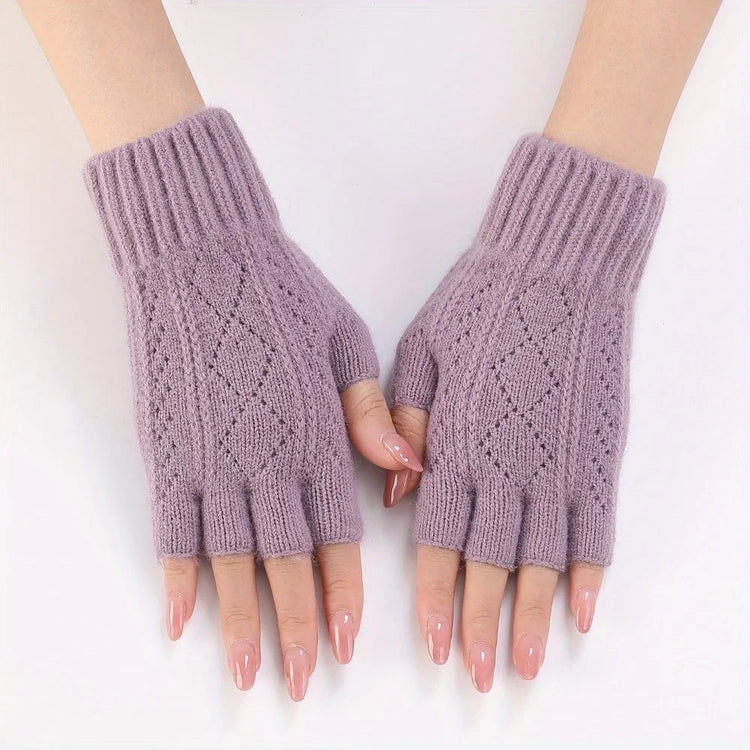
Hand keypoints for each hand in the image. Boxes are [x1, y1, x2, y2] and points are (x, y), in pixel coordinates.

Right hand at [84, 108, 421, 698]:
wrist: (204, 254)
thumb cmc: (281, 291)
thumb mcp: (344, 339)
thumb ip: (369, 412)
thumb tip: (407, 469)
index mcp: (315, 433)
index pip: (336, 531)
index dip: (344, 588)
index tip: (352, 638)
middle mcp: (265, 458)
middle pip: (286, 561)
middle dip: (300, 624)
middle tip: (305, 679)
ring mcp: (211, 458)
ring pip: (229, 558)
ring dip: (240, 620)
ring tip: (248, 670)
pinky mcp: (168, 449)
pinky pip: (170, 527)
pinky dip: (174, 577)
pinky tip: (179, 620)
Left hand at [385, 134, 663, 690]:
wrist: (557, 268)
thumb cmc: (481, 305)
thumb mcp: (421, 353)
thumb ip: (402, 424)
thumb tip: (396, 494)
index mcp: (455, 443)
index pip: (437, 540)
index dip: (433, 596)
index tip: (429, 644)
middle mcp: (505, 466)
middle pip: (487, 565)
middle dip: (478, 625)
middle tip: (475, 677)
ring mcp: (556, 463)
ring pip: (542, 560)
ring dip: (533, 618)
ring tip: (525, 666)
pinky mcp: (598, 453)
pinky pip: (597, 528)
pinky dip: (592, 575)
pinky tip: (584, 613)